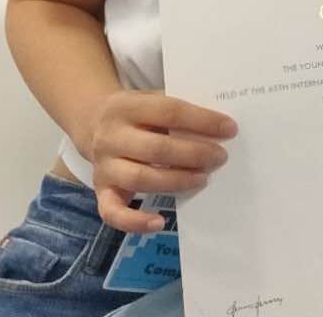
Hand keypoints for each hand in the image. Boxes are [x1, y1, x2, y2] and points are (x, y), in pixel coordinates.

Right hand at [84, 90, 237, 231]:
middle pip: (156, 148)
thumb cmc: (137, 113)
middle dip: (194, 154)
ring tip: (203, 179)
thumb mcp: (151, 99)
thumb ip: (177, 111)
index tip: (230, 129)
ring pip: (140, 178)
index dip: (202, 120)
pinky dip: (136, 221)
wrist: (93, 121)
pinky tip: (160, 222)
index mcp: (127, 106)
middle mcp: (111, 136)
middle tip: (220, 157)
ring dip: (176, 181)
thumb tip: (220, 127)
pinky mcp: (101, 191)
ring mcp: (104, 166)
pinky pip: (113, 213)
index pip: (170, 111)